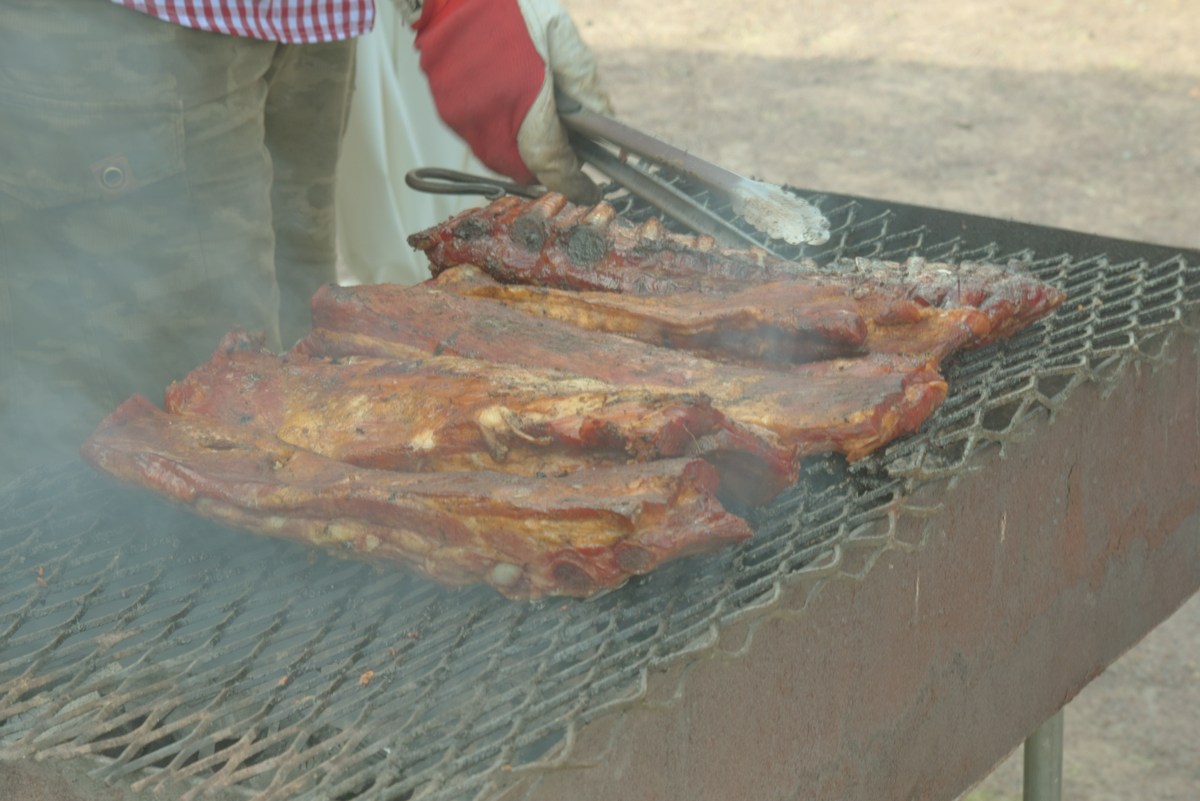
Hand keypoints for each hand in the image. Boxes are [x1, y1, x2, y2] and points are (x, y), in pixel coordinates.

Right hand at [409, 0, 611, 203]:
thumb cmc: (506, 7)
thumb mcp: (560, 37)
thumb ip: (584, 85)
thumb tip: (604, 123)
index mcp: (525, 105)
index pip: (553, 166)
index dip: (574, 184)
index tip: (589, 191)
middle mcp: (490, 122)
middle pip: (526, 169)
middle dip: (549, 166)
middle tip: (568, 150)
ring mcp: (464, 121)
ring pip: (501, 159)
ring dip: (524, 152)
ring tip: (538, 124)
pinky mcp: (448, 113)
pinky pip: (480, 140)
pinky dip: (501, 135)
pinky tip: (512, 109)